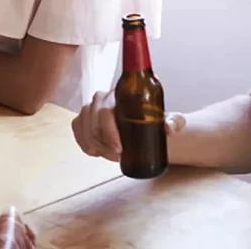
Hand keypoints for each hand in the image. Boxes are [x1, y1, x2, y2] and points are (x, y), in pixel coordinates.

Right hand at [71, 90, 185, 161]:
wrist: (143, 121)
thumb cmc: (152, 118)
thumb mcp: (168, 119)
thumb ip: (173, 121)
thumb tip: (170, 127)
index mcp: (116, 95)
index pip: (104, 112)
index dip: (109, 132)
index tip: (120, 149)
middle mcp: (99, 99)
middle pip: (91, 122)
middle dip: (103, 143)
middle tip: (118, 155)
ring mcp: (89, 109)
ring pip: (84, 129)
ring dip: (96, 146)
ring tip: (111, 154)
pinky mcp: (82, 120)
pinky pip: (77, 131)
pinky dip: (85, 144)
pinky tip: (98, 151)